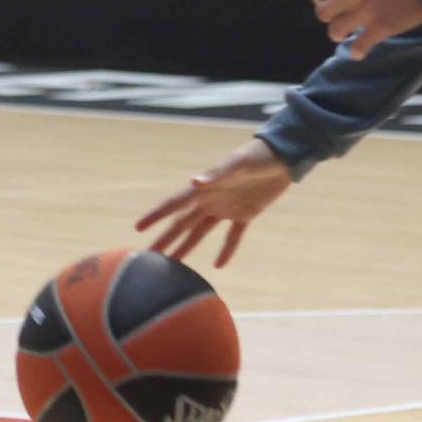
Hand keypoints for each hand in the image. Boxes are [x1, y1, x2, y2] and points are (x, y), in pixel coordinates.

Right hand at [137, 139, 292, 267]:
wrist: (283, 157)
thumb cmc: (257, 156)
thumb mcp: (237, 164)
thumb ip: (216, 174)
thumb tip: (193, 182)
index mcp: (204, 189)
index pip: (175, 204)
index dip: (156, 216)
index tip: (138, 228)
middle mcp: (210, 200)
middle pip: (182, 223)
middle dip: (166, 239)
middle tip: (150, 258)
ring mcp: (226, 207)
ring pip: (201, 231)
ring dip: (188, 246)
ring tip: (175, 264)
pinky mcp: (245, 213)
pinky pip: (232, 236)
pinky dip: (226, 250)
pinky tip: (218, 265)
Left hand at [310, 0, 421, 60]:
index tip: (328, 2)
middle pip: (323, 12)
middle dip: (329, 17)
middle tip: (339, 17)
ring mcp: (367, 10)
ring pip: (336, 31)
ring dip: (339, 34)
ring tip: (348, 34)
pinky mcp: (382, 26)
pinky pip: (358, 46)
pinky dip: (356, 51)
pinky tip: (359, 50)